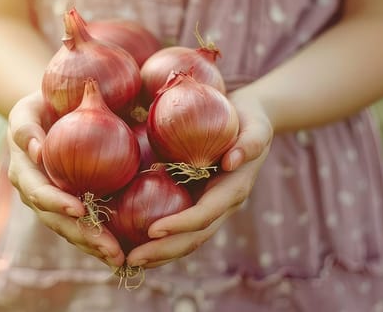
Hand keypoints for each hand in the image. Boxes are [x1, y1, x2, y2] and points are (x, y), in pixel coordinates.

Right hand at [6, 92, 125, 267]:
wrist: (49, 112)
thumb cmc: (40, 104)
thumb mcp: (27, 109)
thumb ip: (27, 127)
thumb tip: (37, 150)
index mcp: (23, 171)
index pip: (38, 192)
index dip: (56, 203)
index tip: (79, 210)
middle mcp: (34, 193)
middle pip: (57, 221)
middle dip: (83, 236)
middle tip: (110, 249)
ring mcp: (51, 203)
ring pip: (70, 230)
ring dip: (94, 246)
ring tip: (119, 259)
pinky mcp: (68, 206)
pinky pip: (83, 227)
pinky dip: (100, 242)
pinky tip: (124, 255)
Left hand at [125, 91, 273, 267]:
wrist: (249, 121)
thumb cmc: (250, 119)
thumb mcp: (255, 126)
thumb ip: (249, 143)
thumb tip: (232, 161)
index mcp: (232, 191)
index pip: (204, 215)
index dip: (180, 225)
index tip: (153, 231)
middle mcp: (220, 207)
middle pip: (192, 238)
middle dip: (163, 251)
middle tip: (131, 260)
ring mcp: (208, 209)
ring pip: (184, 240)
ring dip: (158, 254)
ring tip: (126, 261)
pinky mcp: (196, 204)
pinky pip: (177, 227)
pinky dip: (157, 240)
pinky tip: (129, 243)